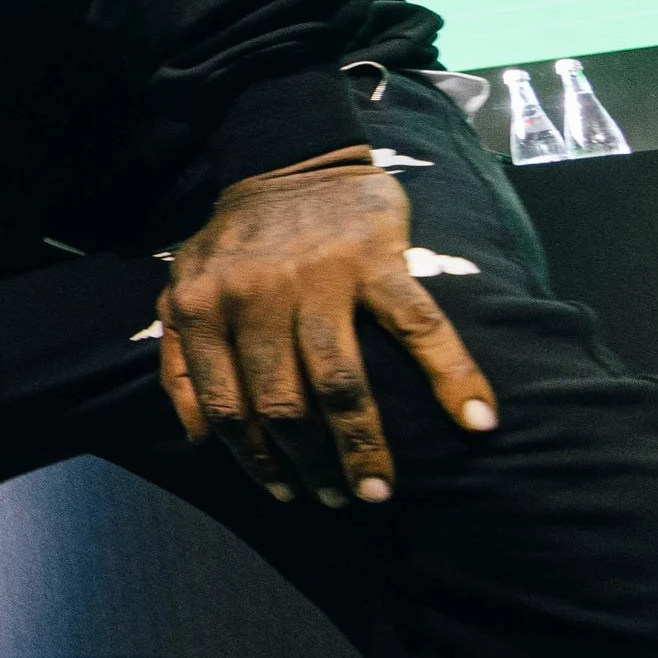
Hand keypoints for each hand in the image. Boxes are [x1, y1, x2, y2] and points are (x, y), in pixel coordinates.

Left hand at [159, 148, 497, 507]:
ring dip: (362, 446)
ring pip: (341, 383)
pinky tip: (477, 420)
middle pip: (284, 406)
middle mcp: (257, 299)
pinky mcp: (377, 260)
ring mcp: (320, 281)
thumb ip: (180, 361)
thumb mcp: (181, 291)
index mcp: (206, 310)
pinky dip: (452, 374)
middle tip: (338, 499)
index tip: (282, 492)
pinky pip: (418, 326)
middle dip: (310, 465)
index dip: (255, 460)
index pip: (227, 408)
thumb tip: (196, 437)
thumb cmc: (235, 240)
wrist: (288, 159)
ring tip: (378, 491)